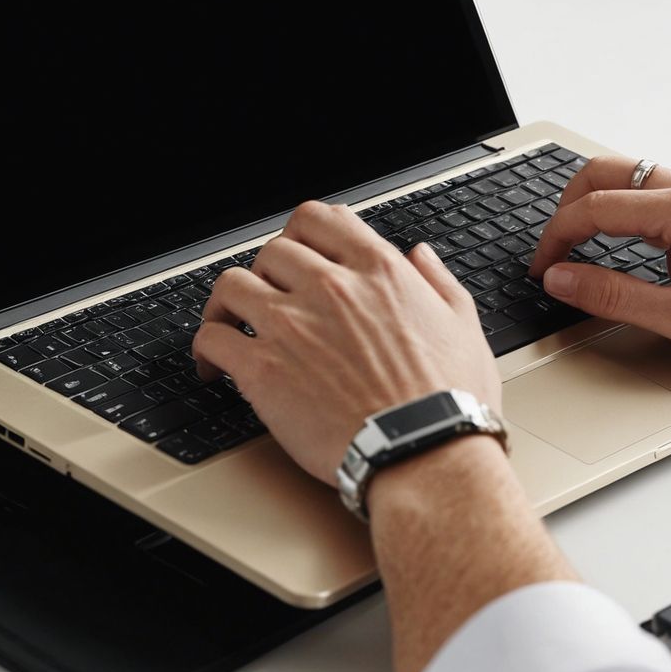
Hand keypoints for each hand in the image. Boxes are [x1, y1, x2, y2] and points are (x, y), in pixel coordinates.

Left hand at [191, 201, 500, 485]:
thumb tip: (420, 256)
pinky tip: (214, 364)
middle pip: (272, 251)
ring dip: (228, 303)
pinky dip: (208, 347)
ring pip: (231, 284)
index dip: (300, 233)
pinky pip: (212, 339)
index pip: (318, 219)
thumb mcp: (463, 326)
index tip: (296, 252)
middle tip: (268, 297)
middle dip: (267, 273)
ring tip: (231, 324)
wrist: (424, 453)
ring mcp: (291, 325)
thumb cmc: (448, 402)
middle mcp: (329, 287)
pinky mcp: (263, 369)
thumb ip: (438, 282)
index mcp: (377, 271)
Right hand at [528, 158, 670, 357]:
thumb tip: (566, 280)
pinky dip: (635, 221)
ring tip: (595, 260)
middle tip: (555, 254)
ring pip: (630, 178)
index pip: (592, 208)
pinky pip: (659, 194)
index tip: (542, 270)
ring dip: (600, 213)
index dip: (554, 240)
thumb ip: (620, 298)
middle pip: (602, 172)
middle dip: (565, 211)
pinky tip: (655, 267)